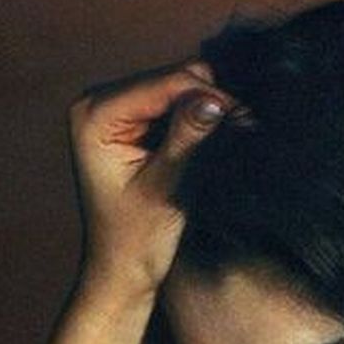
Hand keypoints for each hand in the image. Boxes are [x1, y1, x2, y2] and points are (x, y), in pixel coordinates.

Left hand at [68, 61, 230, 296]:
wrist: (122, 265)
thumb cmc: (136, 234)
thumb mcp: (165, 185)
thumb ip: (187, 138)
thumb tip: (216, 99)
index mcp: (95, 115)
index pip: (162, 84)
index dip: (208, 95)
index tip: (247, 119)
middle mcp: (98, 103)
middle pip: (169, 77)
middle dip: (209, 98)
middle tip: (246, 125)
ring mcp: (114, 110)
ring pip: (176, 86)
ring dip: (208, 106)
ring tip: (238, 130)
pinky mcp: (132, 122)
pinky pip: (173, 103)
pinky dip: (199, 115)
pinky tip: (220, 133)